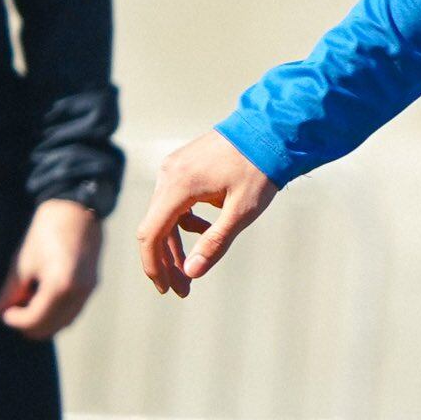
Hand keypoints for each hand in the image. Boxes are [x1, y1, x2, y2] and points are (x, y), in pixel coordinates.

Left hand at [0, 199, 104, 340]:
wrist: (75, 209)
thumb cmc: (45, 233)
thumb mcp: (21, 264)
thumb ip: (5, 293)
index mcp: (60, 286)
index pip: (34, 320)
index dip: (13, 319)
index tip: (2, 311)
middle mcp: (79, 293)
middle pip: (50, 328)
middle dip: (28, 323)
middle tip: (12, 308)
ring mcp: (89, 291)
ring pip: (63, 323)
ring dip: (43, 319)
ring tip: (27, 300)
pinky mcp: (92, 286)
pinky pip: (73, 312)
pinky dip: (56, 312)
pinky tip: (42, 295)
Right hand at [139, 129, 280, 295]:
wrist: (269, 129)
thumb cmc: (260, 169)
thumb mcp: (242, 211)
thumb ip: (215, 242)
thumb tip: (191, 273)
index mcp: (179, 186)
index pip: (151, 233)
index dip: (154, 265)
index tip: (165, 289)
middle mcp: (169, 175)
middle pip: (155, 227)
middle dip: (167, 261)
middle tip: (181, 290)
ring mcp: (173, 168)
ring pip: (164, 215)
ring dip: (175, 243)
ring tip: (192, 269)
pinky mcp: (182, 166)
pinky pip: (174, 201)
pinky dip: (185, 221)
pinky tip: (206, 229)